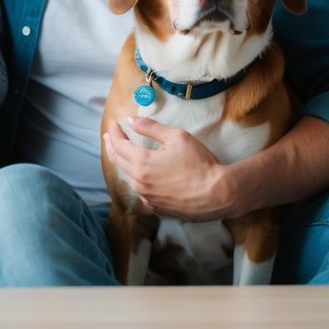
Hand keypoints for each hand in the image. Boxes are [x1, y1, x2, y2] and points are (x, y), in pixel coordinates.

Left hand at [102, 116, 235, 222]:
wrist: (218, 194)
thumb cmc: (200, 164)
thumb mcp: (177, 137)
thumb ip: (151, 127)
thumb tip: (130, 120)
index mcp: (142, 163)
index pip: (119, 144)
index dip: (114, 132)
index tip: (113, 123)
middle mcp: (140, 183)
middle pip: (118, 161)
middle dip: (112, 145)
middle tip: (109, 136)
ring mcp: (147, 197)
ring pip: (129, 177)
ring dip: (123, 162)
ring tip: (122, 152)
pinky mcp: (156, 208)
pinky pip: (141, 191)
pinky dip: (137, 179)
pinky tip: (140, 174)